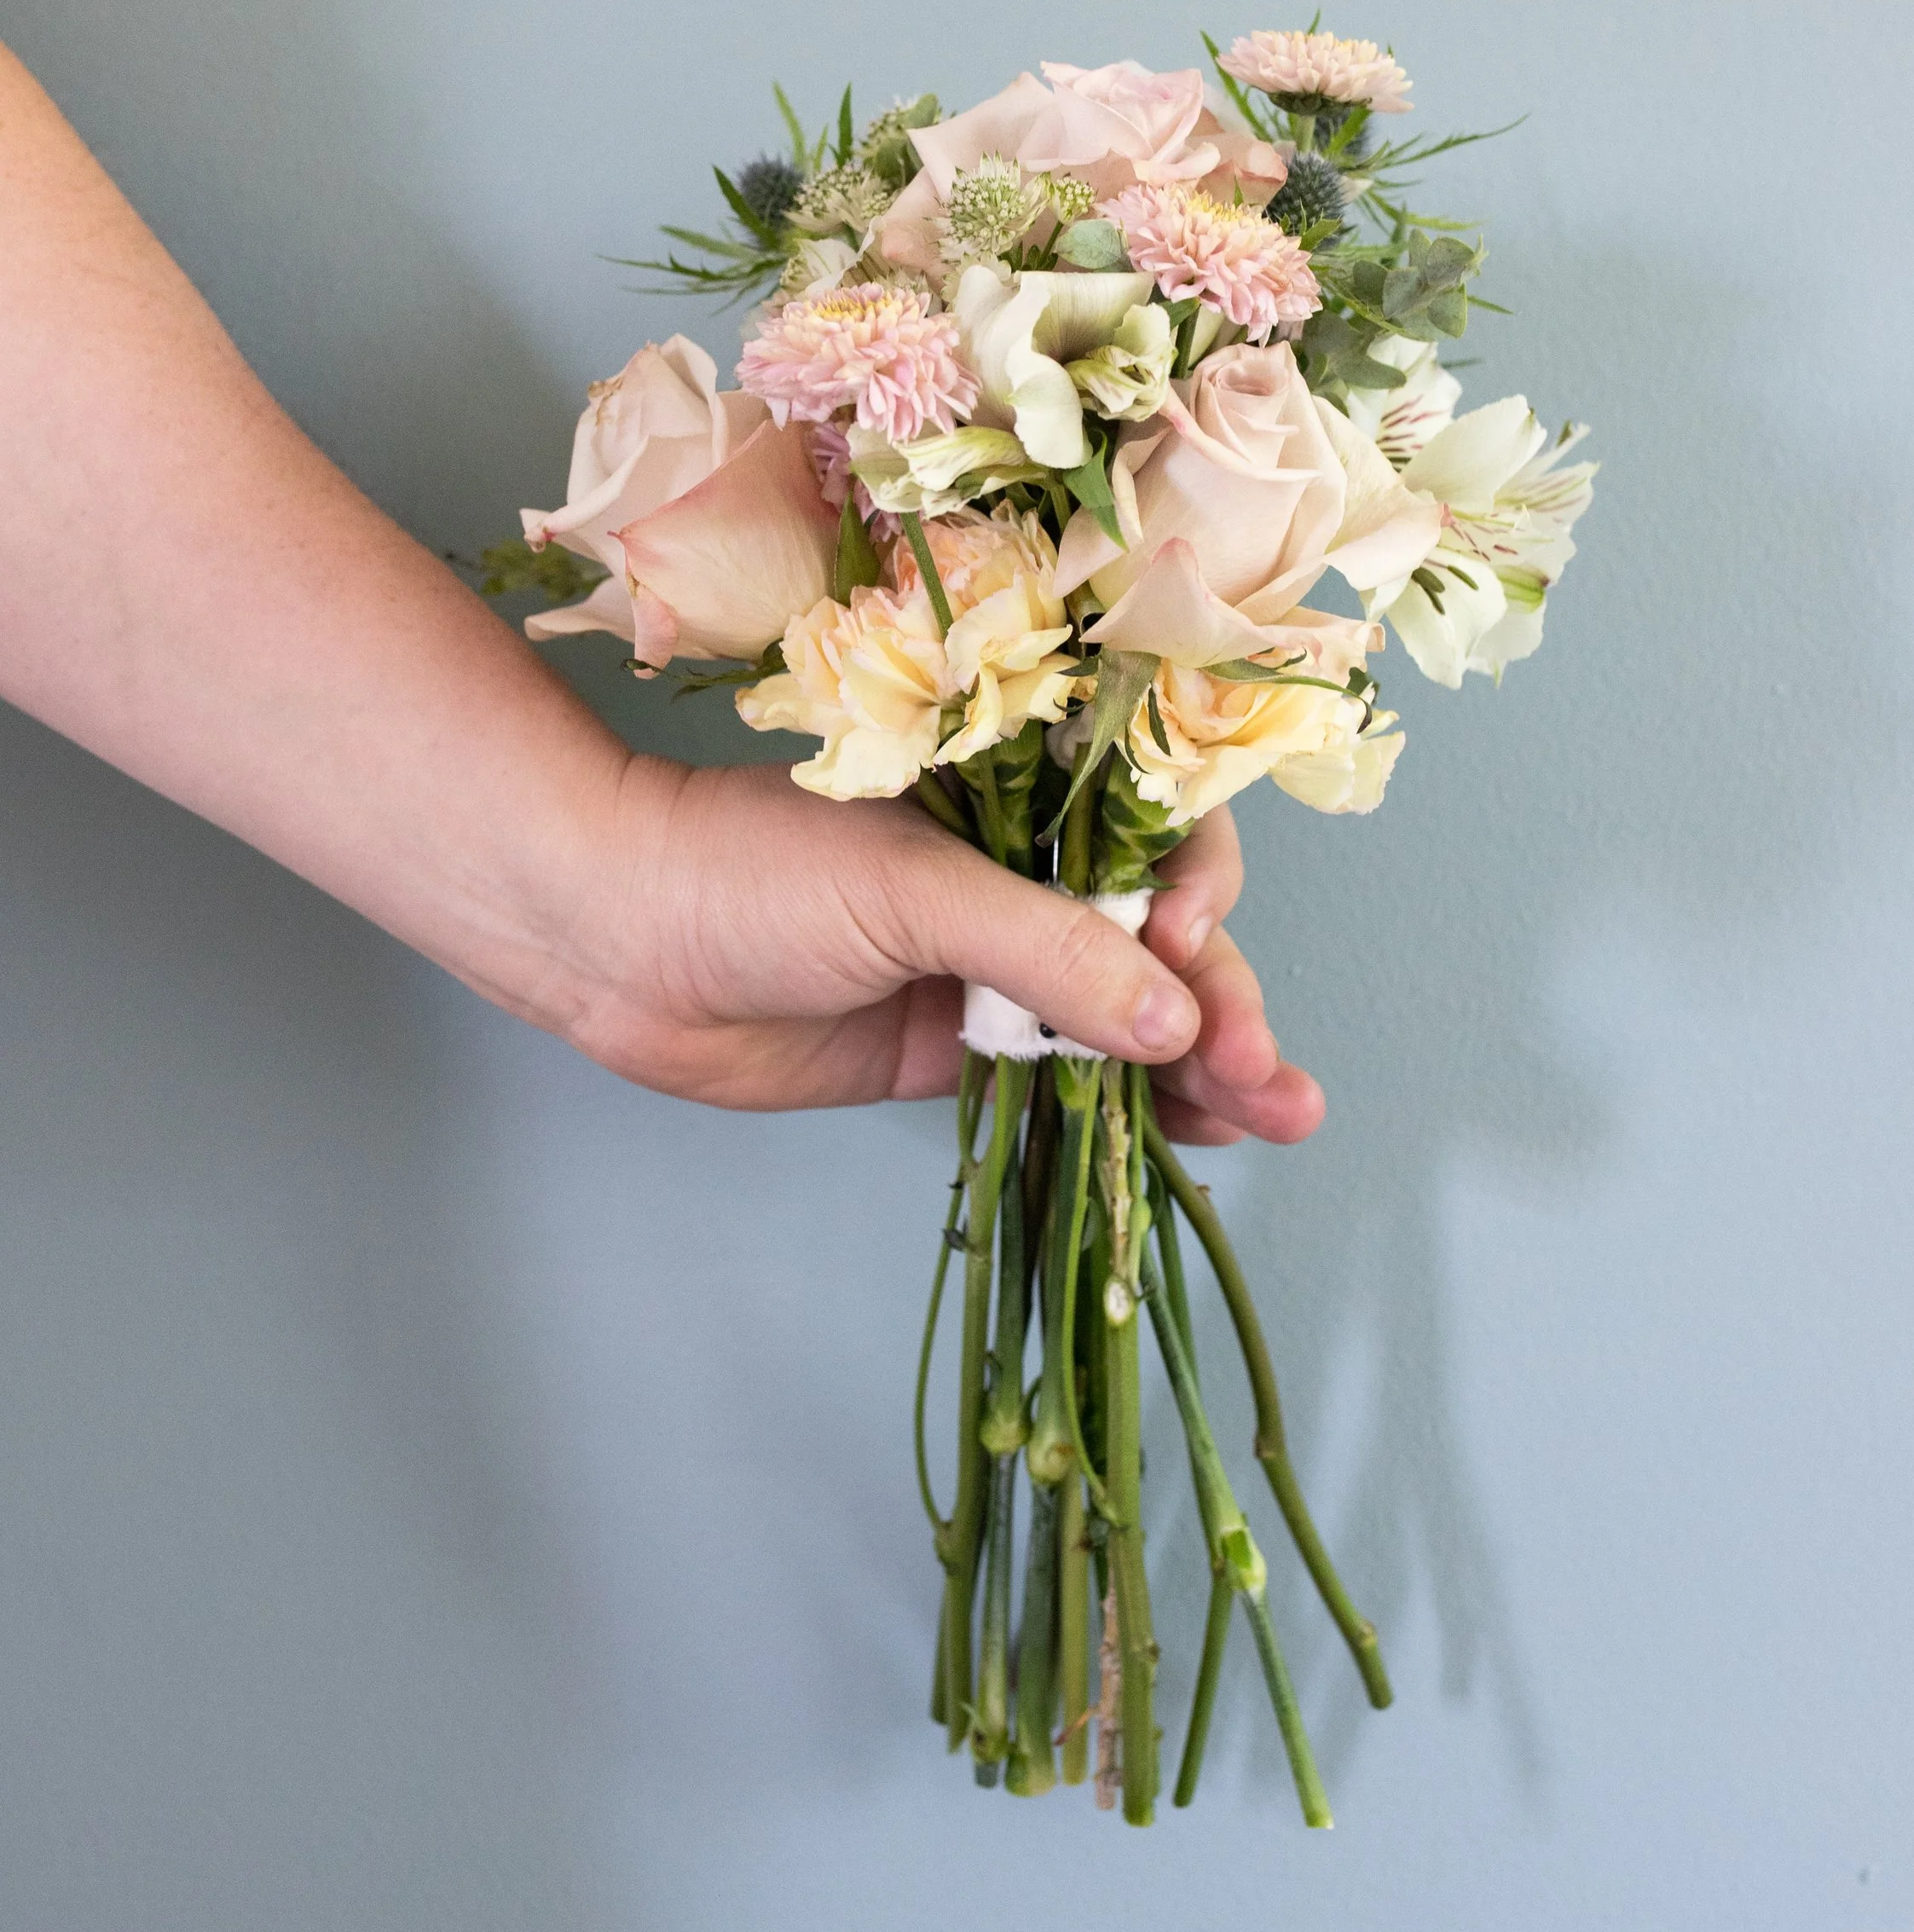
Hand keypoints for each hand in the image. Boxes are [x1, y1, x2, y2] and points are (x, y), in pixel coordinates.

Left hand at [555, 757, 1325, 1144]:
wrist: (614, 938)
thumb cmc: (749, 866)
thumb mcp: (913, 890)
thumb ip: (1048, 955)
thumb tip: (1175, 1020)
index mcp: (1019, 792)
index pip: (1153, 834)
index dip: (1192, 893)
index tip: (1186, 942)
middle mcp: (1018, 875)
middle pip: (1158, 940)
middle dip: (1222, 1002)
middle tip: (1264, 1073)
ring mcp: (989, 967)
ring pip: (1127, 1018)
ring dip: (1206, 1066)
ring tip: (1282, 1115)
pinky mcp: (955, 1048)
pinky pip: (1067, 1078)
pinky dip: (1132, 1109)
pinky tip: (1202, 1139)